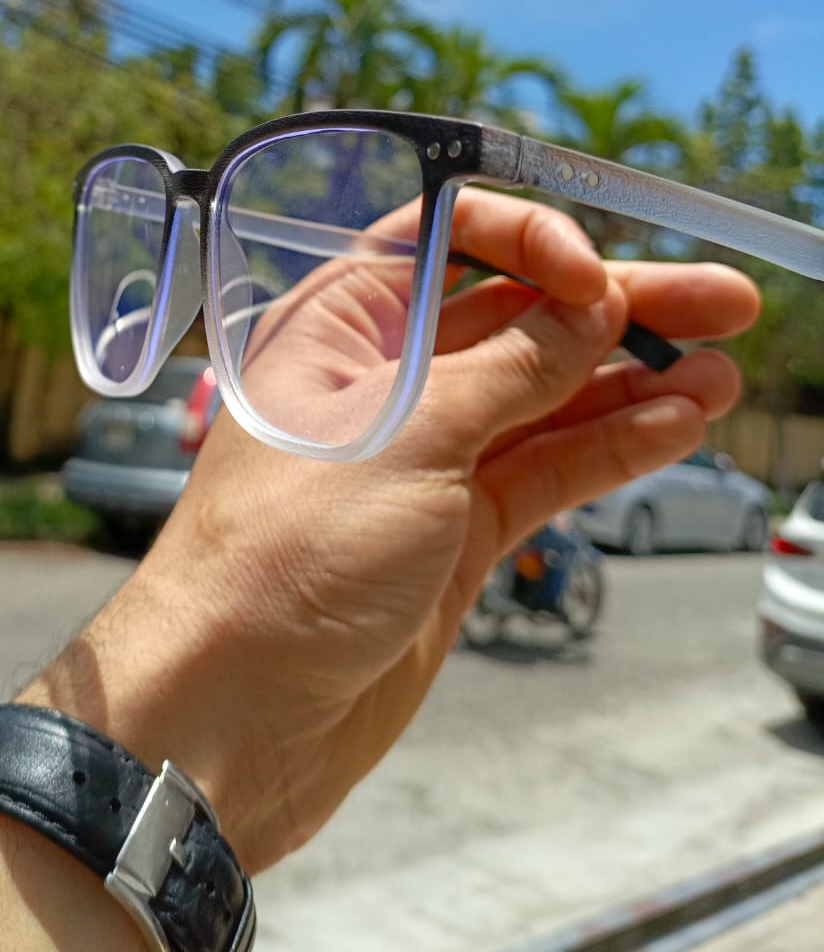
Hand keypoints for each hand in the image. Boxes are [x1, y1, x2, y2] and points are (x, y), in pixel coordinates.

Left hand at [27, 188, 757, 873]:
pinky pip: (545, 467)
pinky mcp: (453, 529)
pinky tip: (675, 425)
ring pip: (543, 395)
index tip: (597, 275)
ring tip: (720, 371)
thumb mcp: (406, 439)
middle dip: (614, 306)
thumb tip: (589, 310)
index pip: (445, 236)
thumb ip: (509, 369)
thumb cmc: (279, 560)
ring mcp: (423, 456)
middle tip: (718, 302)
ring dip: (630, 380)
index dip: (531, 240)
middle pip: (515, 314)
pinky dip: (610, 446)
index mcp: (339, 322)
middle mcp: (383, 377)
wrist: (232, 715)